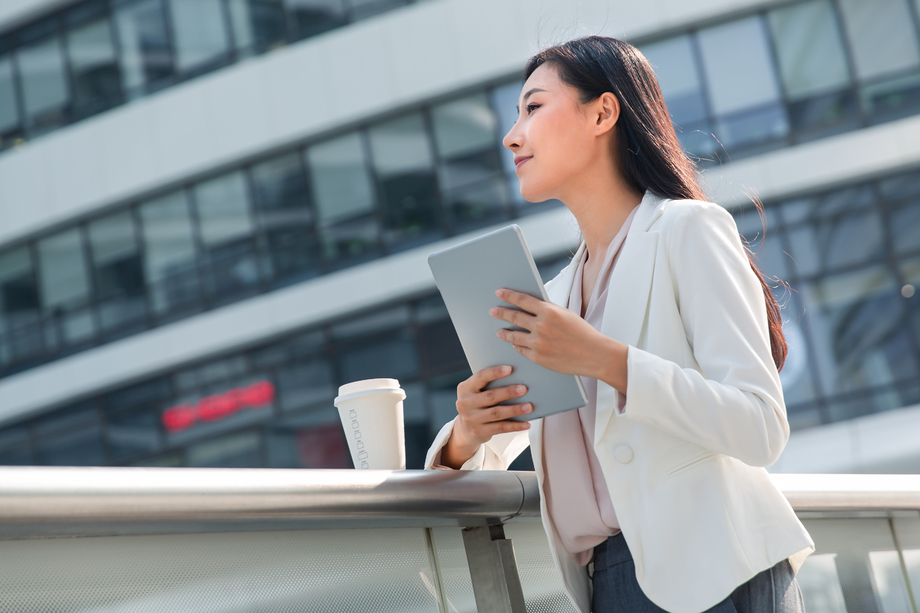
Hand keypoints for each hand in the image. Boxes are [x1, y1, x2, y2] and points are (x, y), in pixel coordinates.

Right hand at [442, 365, 532, 467]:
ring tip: (529, 407)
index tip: (510, 369)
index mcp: (465, 388)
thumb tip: (516, 377)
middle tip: (524, 389)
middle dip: (508, 392)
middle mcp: (465, 403)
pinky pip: (500, 428)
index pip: (480, 377)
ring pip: (497, 413)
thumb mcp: (475, 392)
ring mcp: (471, 419)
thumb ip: (488, 385)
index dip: (495, 372)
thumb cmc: (476, 404)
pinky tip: (526, 423)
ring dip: (514, 410)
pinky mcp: (479, 431)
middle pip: (490, 396)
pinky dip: (515, 426)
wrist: (464, 429)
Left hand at [489, 288, 626, 389]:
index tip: (499, 293)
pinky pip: (522, 350)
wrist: (594, 355)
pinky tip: (515, 344)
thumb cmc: (582, 333)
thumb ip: (548, 310)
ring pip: (514, 336)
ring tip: (500, 331)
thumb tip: (530, 306)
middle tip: (493, 311)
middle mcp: (541, 326)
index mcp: (549, 311)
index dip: (508, 296)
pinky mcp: (538, 358)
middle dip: (501, 313)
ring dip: (505, 333)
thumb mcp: (566, 314)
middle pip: (514, 317)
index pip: (522, 300)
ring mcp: (538, 343)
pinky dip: (517, 346)